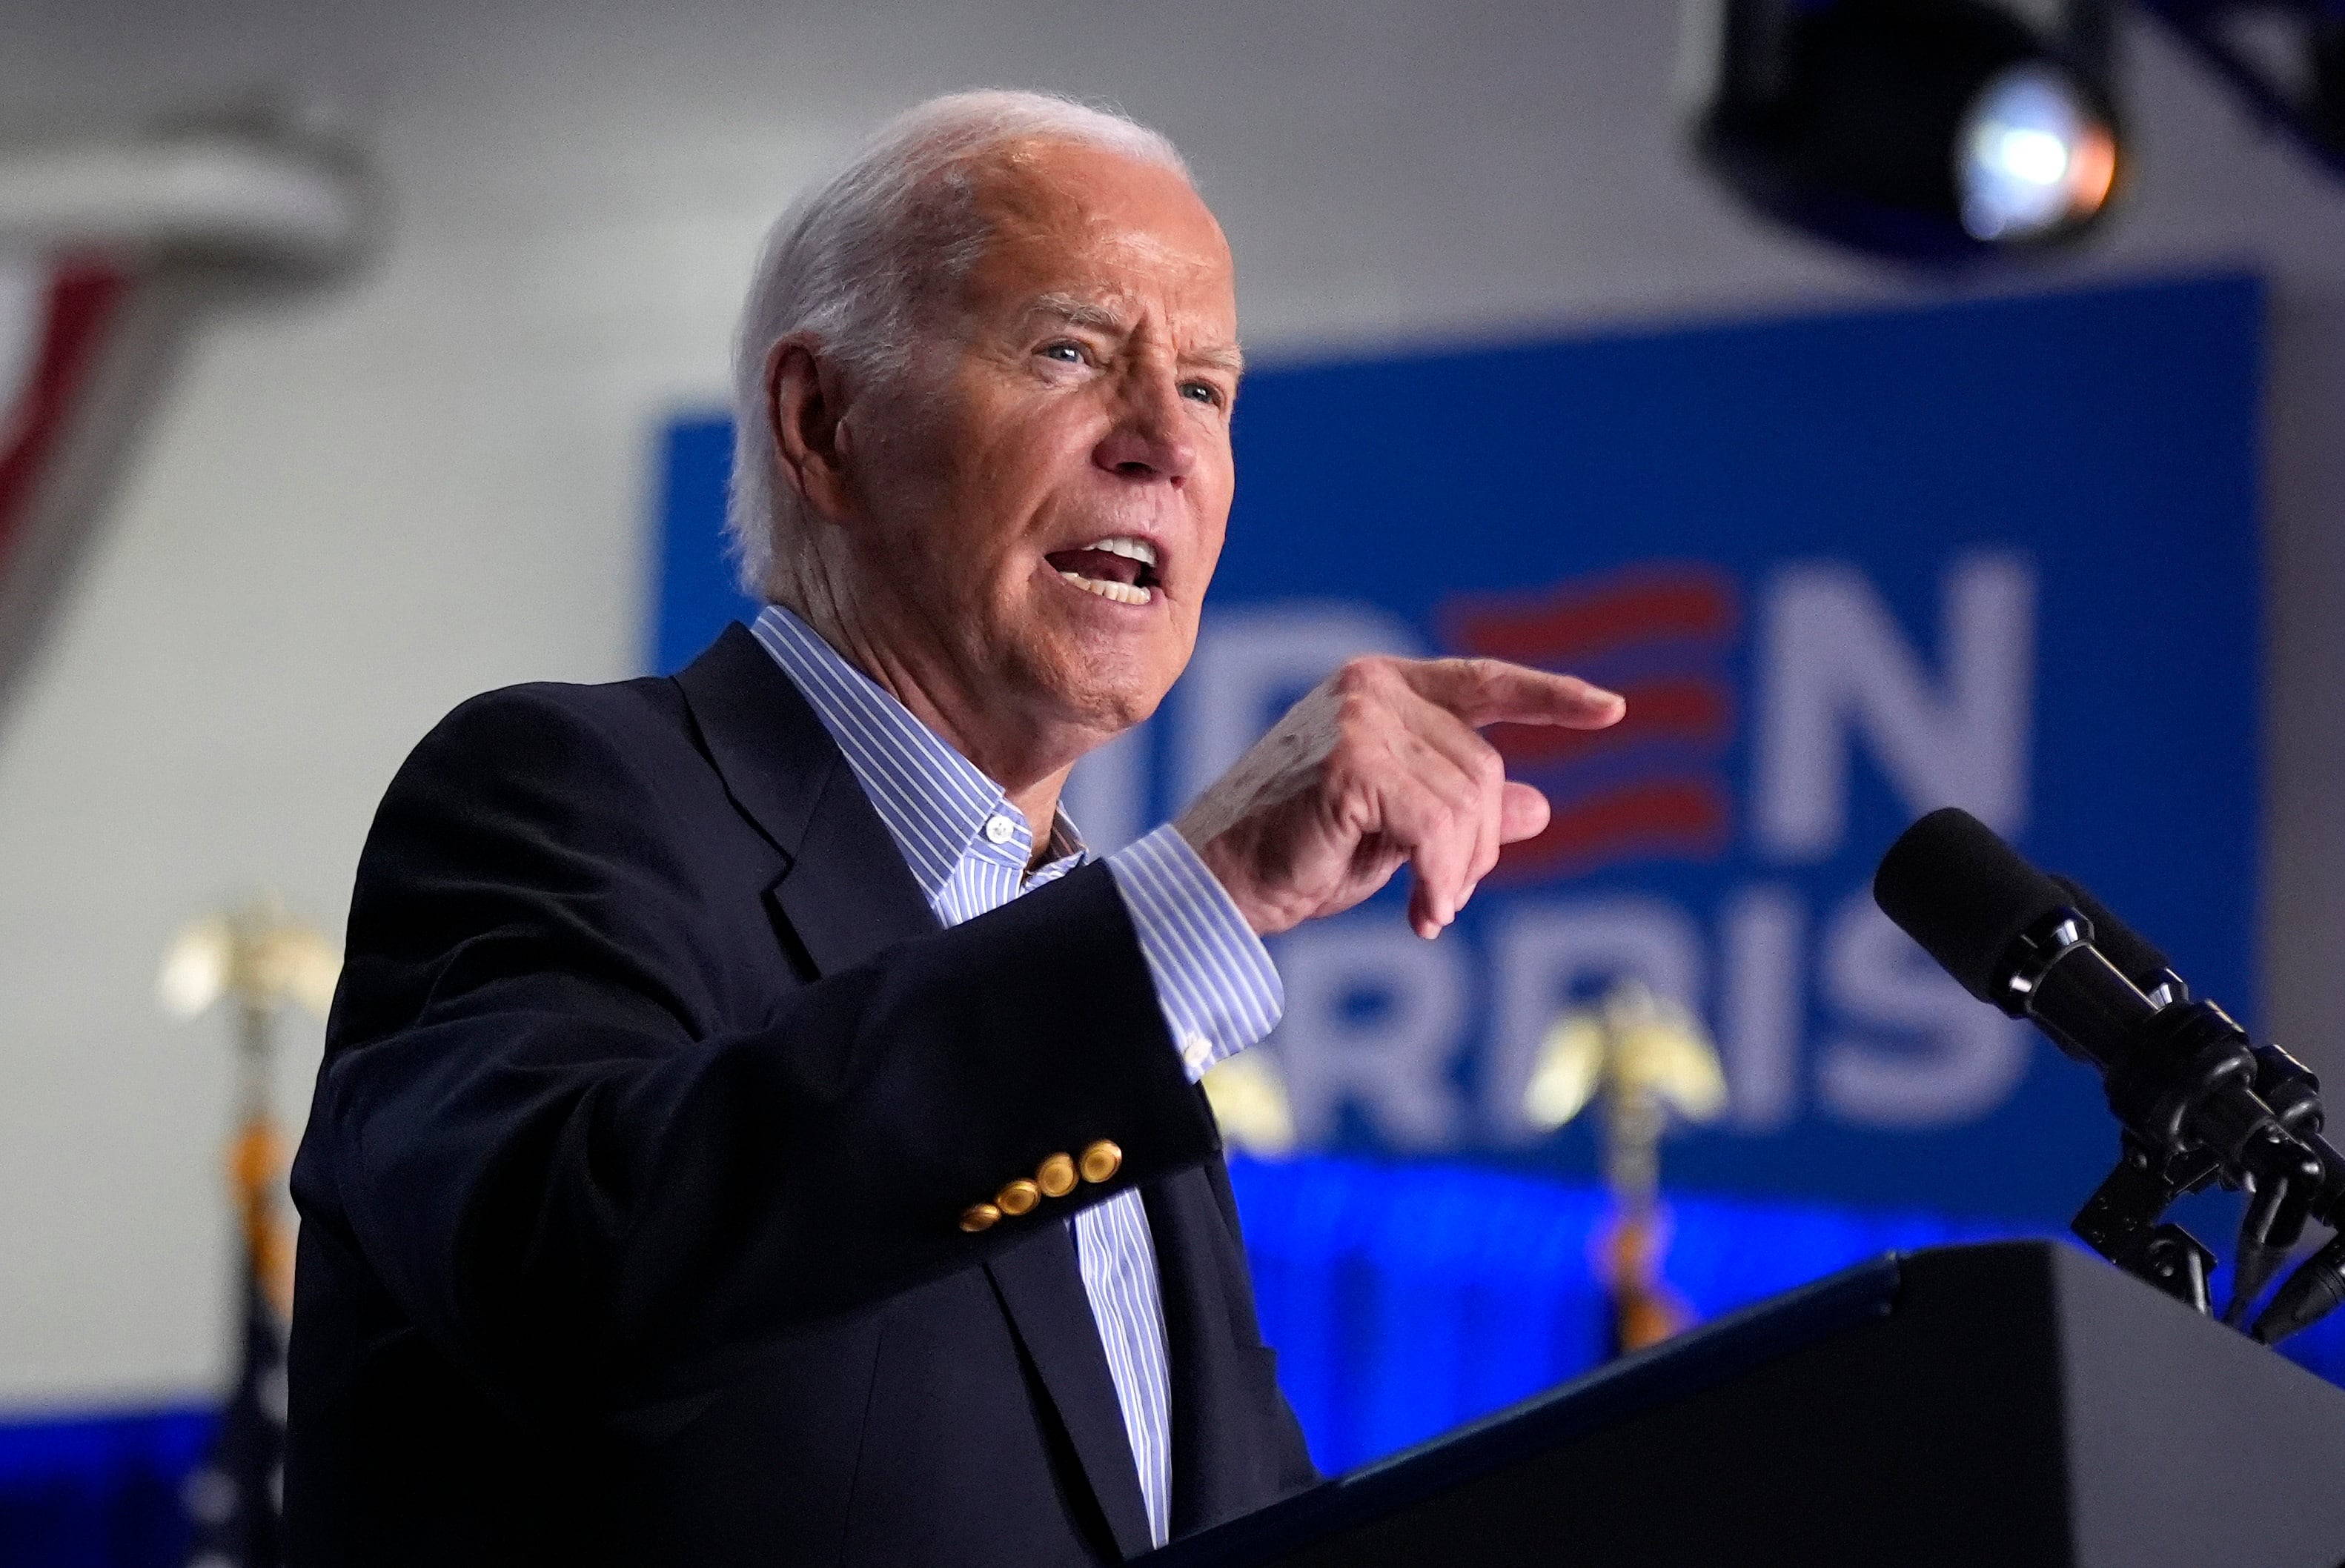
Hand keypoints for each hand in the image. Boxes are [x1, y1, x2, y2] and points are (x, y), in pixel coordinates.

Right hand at [1175, 656, 1625, 938]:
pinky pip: (1438, 829)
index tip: (1613, 712)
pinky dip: (1440, 881)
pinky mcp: (1352, 766)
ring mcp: (1360, 721)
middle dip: (1480, 846)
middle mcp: (1372, 689)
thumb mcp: (1397, 830)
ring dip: (1459, 873)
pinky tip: (1421, 917)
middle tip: (1446, 899)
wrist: (1221, 884)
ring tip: (1430, 909)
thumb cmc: (1299, 855)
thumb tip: (1544, 806)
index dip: (1550, 698)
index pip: (1485, 683)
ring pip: (1470, 803)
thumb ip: (1461, 809)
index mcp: (1382, 687)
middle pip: (1486, 768)